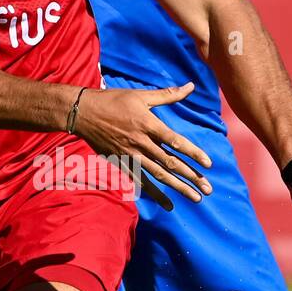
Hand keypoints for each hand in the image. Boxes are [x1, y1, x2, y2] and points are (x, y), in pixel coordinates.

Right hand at [72, 82, 212, 207]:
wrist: (83, 113)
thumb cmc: (113, 100)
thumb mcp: (141, 95)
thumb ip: (168, 94)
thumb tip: (191, 86)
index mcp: (148, 124)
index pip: (175, 142)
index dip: (193, 153)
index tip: (208, 164)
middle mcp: (141, 142)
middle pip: (170, 163)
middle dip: (191, 176)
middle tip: (208, 189)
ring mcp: (131, 155)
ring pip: (158, 174)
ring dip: (178, 187)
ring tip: (195, 198)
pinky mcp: (122, 162)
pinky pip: (140, 181)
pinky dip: (154, 193)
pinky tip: (168, 204)